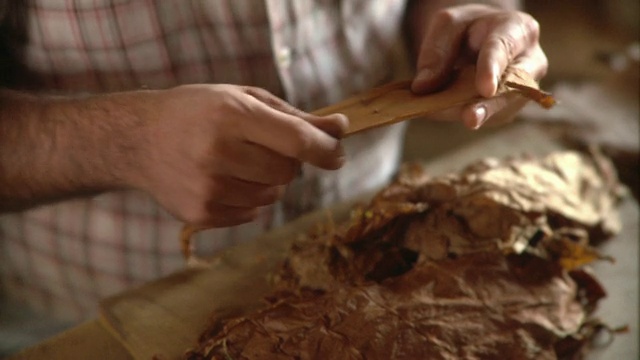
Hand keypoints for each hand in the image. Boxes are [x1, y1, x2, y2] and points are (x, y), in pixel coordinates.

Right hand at [127, 85, 347, 226]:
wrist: (137, 139)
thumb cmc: (198, 111)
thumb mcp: (243, 99)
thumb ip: (294, 116)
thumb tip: (340, 129)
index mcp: (231, 116)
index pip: (297, 140)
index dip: (325, 149)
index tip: (337, 154)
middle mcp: (218, 153)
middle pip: (288, 172)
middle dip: (288, 161)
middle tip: (265, 147)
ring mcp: (208, 188)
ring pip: (273, 195)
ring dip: (269, 180)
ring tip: (239, 161)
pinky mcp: (202, 213)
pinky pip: (253, 213)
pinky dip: (250, 197)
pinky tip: (223, 178)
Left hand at [411, 4, 547, 128]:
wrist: (480, 38)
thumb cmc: (467, 28)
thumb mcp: (447, 26)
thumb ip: (436, 51)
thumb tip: (423, 86)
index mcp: (518, 30)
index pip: (504, 50)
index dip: (493, 70)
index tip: (485, 90)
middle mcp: (530, 62)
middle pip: (512, 87)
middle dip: (490, 106)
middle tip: (470, 118)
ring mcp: (522, 89)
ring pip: (498, 108)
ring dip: (466, 112)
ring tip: (435, 111)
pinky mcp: (508, 108)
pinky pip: (487, 117)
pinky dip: (461, 115)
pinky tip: (441, 110)